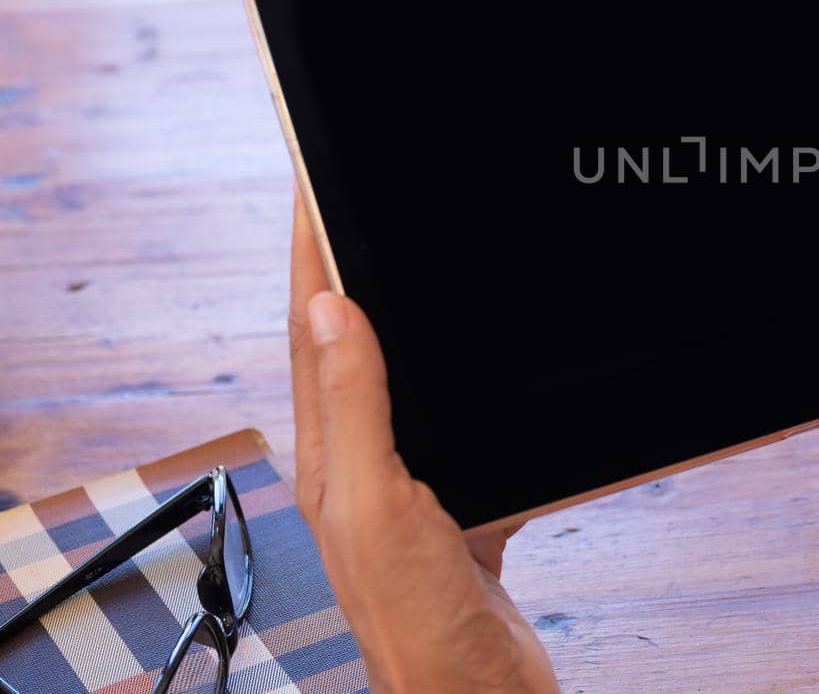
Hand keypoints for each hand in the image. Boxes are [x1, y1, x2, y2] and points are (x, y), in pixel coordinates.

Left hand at [289, 194, 559, 692]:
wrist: (477, 691)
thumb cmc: (416, 621)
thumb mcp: (377, 503)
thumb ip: (356, 407)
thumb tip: (328, 310)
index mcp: (332, 456)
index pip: (314, 328)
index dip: (314, 251)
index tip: (316, 184)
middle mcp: (363, 464)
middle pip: (353, 342)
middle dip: (354, 267)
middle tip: (361, 200)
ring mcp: (412, 484)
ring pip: (407, 377)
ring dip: (410, 315)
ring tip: (417, 256)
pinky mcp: (463, 505)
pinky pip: (460, 423)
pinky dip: (472, 383)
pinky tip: (497, 370)